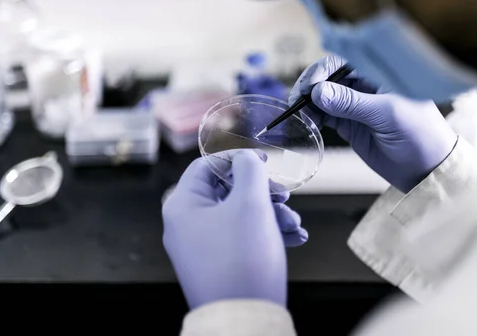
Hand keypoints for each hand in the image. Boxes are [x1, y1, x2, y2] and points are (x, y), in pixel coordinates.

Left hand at [162, 150, 307, 308]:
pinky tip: (293, 237)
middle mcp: (186, 225)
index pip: (206, 166)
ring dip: (270, 214)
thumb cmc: (243, 259)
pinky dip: (265, 234)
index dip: (237, 158)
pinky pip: (240, 238)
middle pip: (225, 191)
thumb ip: (249, 170)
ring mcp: (200, 247)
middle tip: (284, 196)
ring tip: (294, 223)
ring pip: (238, 216)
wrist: (243, 321)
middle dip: (261, 192)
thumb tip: (246, 158)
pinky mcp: (217, 265)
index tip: (263, 161)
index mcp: (183, 205)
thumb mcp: (250, 204)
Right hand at [290, 56, 457, 192]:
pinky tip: (306, 119)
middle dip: (311, 85)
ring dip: (309, 102)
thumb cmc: (421, 136)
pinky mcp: (350, 125)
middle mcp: (366, 86)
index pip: (344, 62)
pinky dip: (313, 116)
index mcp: (380, 74)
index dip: (323, 70)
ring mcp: (356, 106)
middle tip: (297, 99)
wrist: (427, 170)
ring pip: (324, 97)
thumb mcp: (387, 114)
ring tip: (298, 111)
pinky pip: (325, 115)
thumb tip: (318, 91)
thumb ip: (351, 102)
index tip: (309, 85)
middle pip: (330, 78)